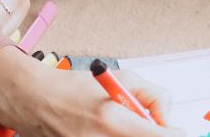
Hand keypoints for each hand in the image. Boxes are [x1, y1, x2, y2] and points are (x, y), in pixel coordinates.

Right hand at [0, 47, 185, 136]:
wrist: (35, 102)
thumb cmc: (75, 88)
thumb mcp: (121, 78)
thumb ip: (153, 97)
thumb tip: (168, 120)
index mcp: (113, 122)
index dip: (173, 133)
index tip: (173, 130)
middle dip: (154, 136)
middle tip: (148, 128)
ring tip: (121, 128)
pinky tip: (106, 133)